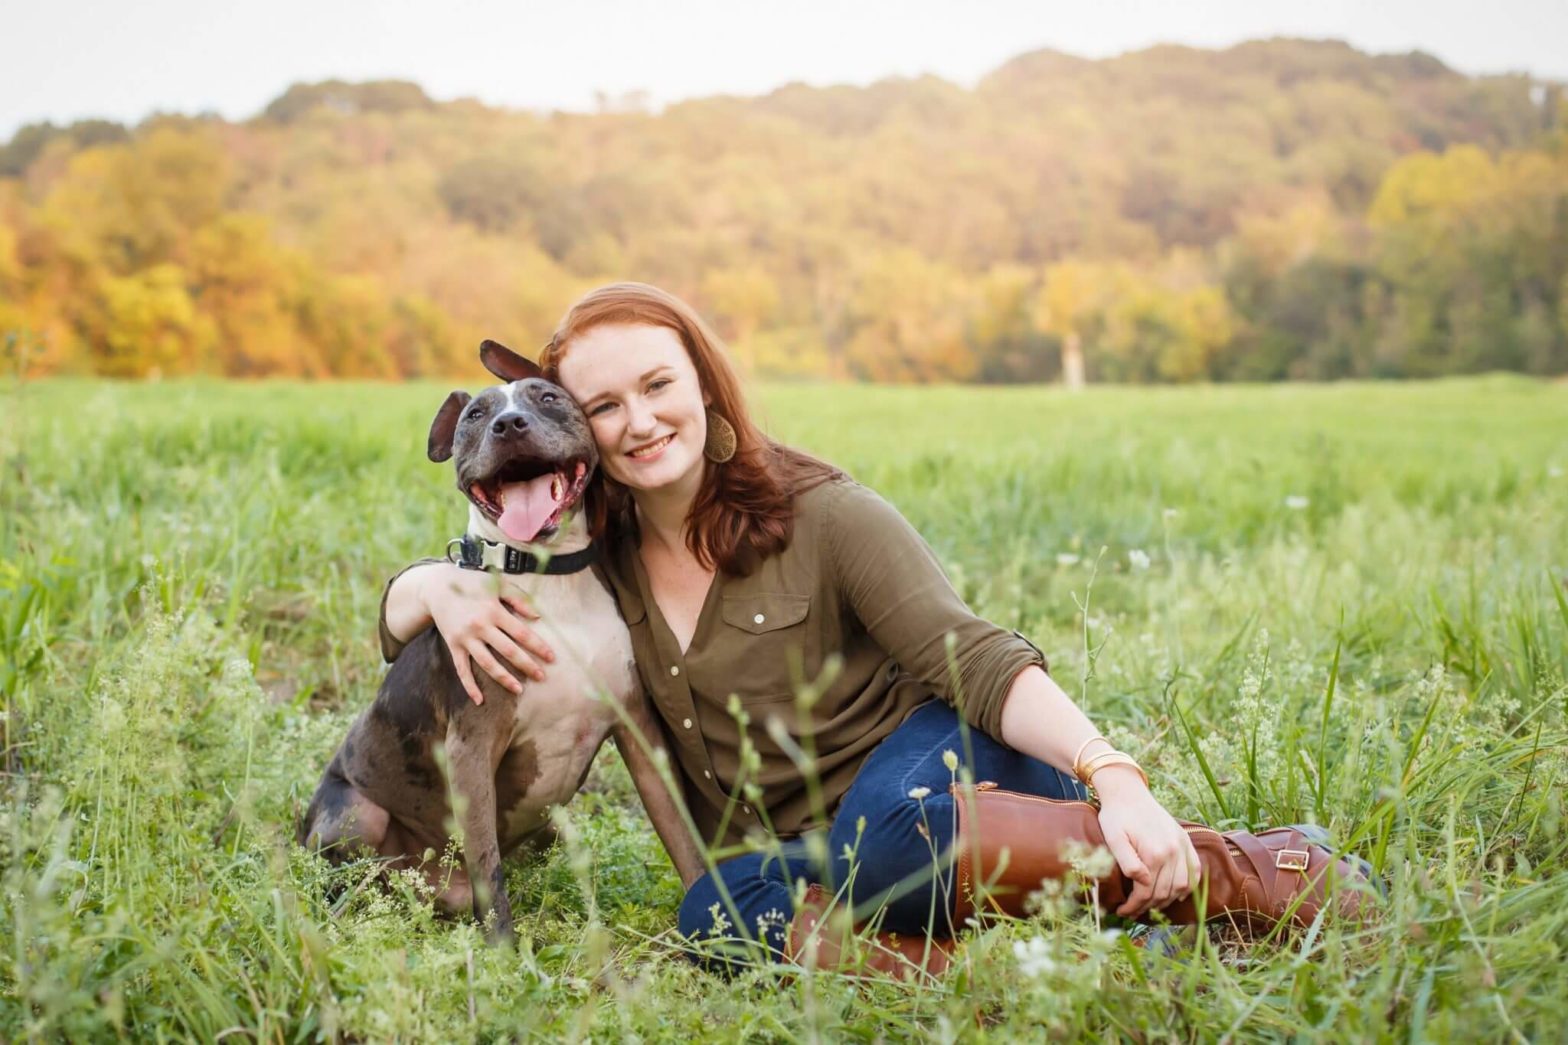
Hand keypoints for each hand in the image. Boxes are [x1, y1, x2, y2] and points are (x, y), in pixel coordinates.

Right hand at [419, 563, 552, 703]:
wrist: (437, 586)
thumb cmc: (472, 583)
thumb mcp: (497, 584)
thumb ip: (519, 598)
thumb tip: (538, 615)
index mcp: (494, 611)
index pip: (521, 633)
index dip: (538, 646)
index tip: (551, 658)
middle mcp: (480, 626)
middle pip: (508, 651)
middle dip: (527, 665)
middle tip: (542, 677)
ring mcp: (465, 638)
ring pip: (487, 664)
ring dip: (504, 678)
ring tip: (518, 690)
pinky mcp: (453, 646)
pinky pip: (461, 670)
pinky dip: (469, 686)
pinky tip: (480, 700)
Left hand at [1092, 767, 1201, 917]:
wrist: (1128, 793)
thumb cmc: (1115, 816)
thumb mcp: (1113, 838)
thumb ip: (1128, 862)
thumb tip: (1143, 882)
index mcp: (1154, 852)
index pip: (1147, 892)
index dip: (1134, 906)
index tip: (1122, 912)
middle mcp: (1173, 851)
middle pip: (1164, 892)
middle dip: (1147, 906)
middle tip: (1133, 911)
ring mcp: (1182, 845)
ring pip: (1182, 886)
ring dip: (1167, 900)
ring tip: (1150, 904)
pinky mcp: (1185, 840)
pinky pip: (1194, 869)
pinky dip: (1189, 885)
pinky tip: (1177, 894)